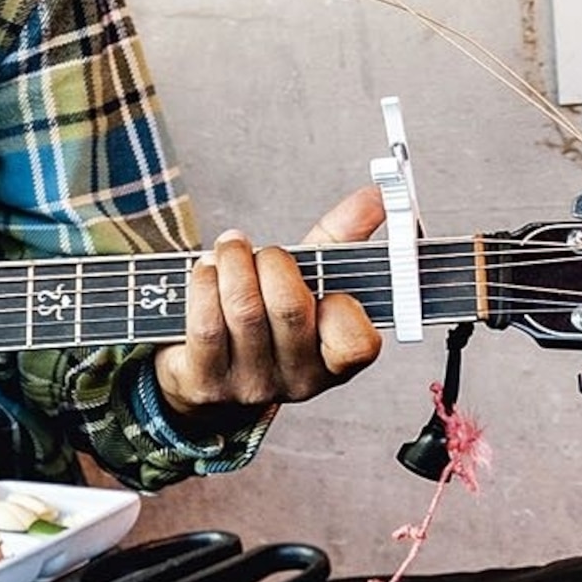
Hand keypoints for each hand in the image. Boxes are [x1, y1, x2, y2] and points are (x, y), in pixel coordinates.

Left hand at [151, 185, 388, 429]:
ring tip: (230, 249)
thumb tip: (376, 196)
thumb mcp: (311, 280)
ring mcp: (251, 384)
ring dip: (233, 263)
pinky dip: (205, 283)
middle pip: (290, 308)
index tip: (322, 283)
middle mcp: (297, 380)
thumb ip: (344, 238)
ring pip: (244, 309)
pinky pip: (206, 323)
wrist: (209, 368)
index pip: (357, 343)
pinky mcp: (207, 383)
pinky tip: (207, 271)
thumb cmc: (268, 316)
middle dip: (273, 262)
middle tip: (263, 251)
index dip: (342, 305)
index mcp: (335, 361)